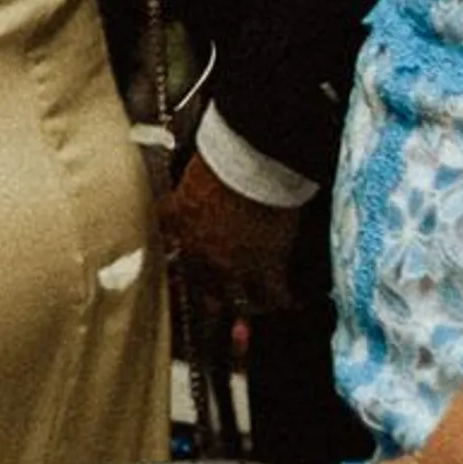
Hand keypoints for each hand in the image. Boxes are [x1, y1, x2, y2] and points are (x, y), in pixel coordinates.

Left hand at [161, 159, 301, 313]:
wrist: (250, 164)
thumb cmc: (221, 159)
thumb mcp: (191, 176)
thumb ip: (187, 193)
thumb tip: (191, 188)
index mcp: (180, 224)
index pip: (168, 249)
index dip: (175, 262)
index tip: (178, 271)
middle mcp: (202, 251)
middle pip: (202, 283)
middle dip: (210, 293)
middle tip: (217, 301)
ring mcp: (234, 263)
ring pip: (238, 297)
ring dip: (247, 303)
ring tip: (257, 304)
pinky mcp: (267, 266)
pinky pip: (275, 294)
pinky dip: (286, 300)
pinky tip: (294, 302)